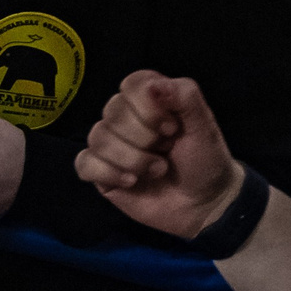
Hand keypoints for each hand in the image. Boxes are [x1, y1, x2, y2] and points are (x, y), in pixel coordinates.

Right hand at [72, 71, 244, 240]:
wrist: (204, 205)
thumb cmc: (206, 161)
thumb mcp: (204, 126)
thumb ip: (185, 97)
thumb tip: (153, 84)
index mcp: (150, 99)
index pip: (130, 85)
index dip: (147, 107)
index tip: (172, 128)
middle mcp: (126, 118)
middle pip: (112, 112)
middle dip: (143, 137)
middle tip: (167, 152)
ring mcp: (112, 146)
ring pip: (98, 137)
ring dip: (131, 158)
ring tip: (157, 171)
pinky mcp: (102, 173)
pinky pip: (84, 164)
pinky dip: (107, 172)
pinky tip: (130, 182)